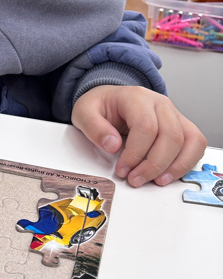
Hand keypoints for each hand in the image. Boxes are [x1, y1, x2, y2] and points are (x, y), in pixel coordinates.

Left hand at [71, 85, 206, 186]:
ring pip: (189, 140)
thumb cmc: (101, 106)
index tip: (122, 169)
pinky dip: (187, 162)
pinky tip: (169, 174)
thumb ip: (94, 127)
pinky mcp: (181, 126)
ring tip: (156, 181)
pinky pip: (196, 144)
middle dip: (154, 164)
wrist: (110, 98)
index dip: (136, 153)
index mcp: (137, 97)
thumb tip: (113, 145)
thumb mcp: (84, 112)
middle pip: (171, 136)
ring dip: (175, 166)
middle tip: (136, 179)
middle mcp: (160, 104)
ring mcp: (174, 114)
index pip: (146, 127)